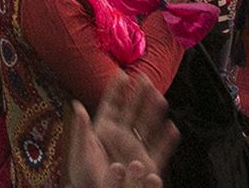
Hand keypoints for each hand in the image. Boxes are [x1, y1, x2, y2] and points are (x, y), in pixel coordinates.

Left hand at [64, 73, 178, 187]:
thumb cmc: (83, 174)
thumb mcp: (80, 151)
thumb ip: (81, 129)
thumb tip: (76, 105)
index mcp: (103, 129)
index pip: (111, 104)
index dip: (116, 89)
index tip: (122, 73)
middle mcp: (120, 136)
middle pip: (132, 111)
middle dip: (139, 94)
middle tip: (146, 78)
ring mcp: (134, 148)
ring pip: (146, 126)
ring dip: (154, 112)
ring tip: (160, 98)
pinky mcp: (145, 164)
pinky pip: (158, 150)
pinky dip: (165, 140)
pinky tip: (172, 128)